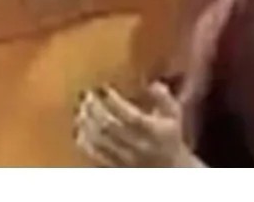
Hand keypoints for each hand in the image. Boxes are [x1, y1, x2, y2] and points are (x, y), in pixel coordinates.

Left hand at [74, 82, 199, 167]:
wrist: (170, 169)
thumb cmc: (169, 136)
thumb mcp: (173, 114)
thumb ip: (163, 97)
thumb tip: (152, 83)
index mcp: (154, 132)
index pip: (131, 116)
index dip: (115, 101)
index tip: (104, 87)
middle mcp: (139, 147)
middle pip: (110, 127)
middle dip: (95, 109)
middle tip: (87, 95)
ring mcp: (126, 159)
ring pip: (99, 141)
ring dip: (86, 123)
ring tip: (81, 108)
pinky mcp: (115, 167)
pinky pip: (94, 154)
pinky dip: (84, 140)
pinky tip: (80, 127)